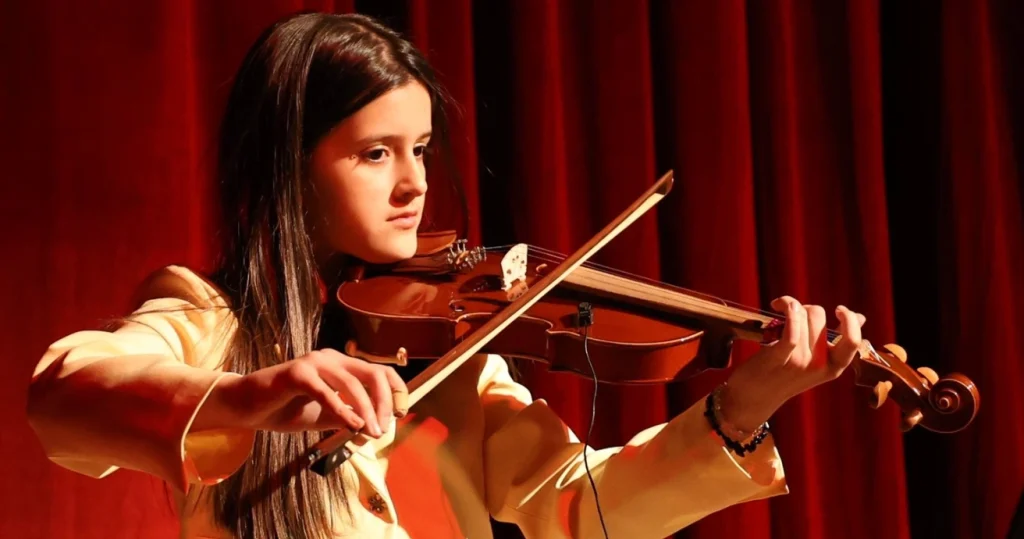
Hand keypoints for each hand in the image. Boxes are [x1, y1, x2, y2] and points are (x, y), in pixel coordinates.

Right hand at [199, 349, 407, 437]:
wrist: (245, 408)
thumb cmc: (284, 409)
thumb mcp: (324, 416)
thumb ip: (348, 417)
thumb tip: (375, 427)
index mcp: (341, 365)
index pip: (380, 371)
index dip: (396, 391)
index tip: (401, 415)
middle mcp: (331, 358)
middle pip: (373, 373)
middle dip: (385, 403)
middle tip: (384, 429)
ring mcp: (314, 363)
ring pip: (352, 383)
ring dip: (366, 411)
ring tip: (371, 433)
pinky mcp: (296, 373)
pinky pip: (326, 392)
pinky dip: (343, 410)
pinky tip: (352, 426)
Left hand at [719, 296, 865, 432]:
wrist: (752, 399)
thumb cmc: (783, 375)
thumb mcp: (815, 362)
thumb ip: (837, 341)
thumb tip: (862, 317)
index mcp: (833, 367)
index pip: (853, 341)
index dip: (850, 320)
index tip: (838, 309)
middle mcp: (819, 366)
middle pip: (819, 317)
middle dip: (805, 308)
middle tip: (792, 313)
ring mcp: (799, 363)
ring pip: (802, 316)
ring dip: (789, 306)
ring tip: (779, 311)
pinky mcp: (778, 359)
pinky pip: (791, 331)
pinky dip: (788, 311)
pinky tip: (778, 304)